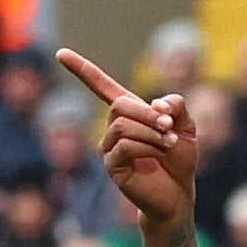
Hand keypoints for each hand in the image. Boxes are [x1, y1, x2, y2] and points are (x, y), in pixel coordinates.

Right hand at [57, 48, 196, 224]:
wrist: (179, 194)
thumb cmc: (179, 160)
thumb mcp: (185, 127)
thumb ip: (176, 107)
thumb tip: (158, 104)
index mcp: (129, 114)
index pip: (101, 86)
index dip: (82, 70)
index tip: (61, 53)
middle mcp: (114, 128)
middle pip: (119, 106)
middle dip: (147, 113)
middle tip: (169, 127)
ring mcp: (110, 147)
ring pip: (122, 126)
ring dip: (151, 132)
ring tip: (169, 143)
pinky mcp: (112, 166)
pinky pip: (124, 146)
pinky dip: (148, 146)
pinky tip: (160, 153)